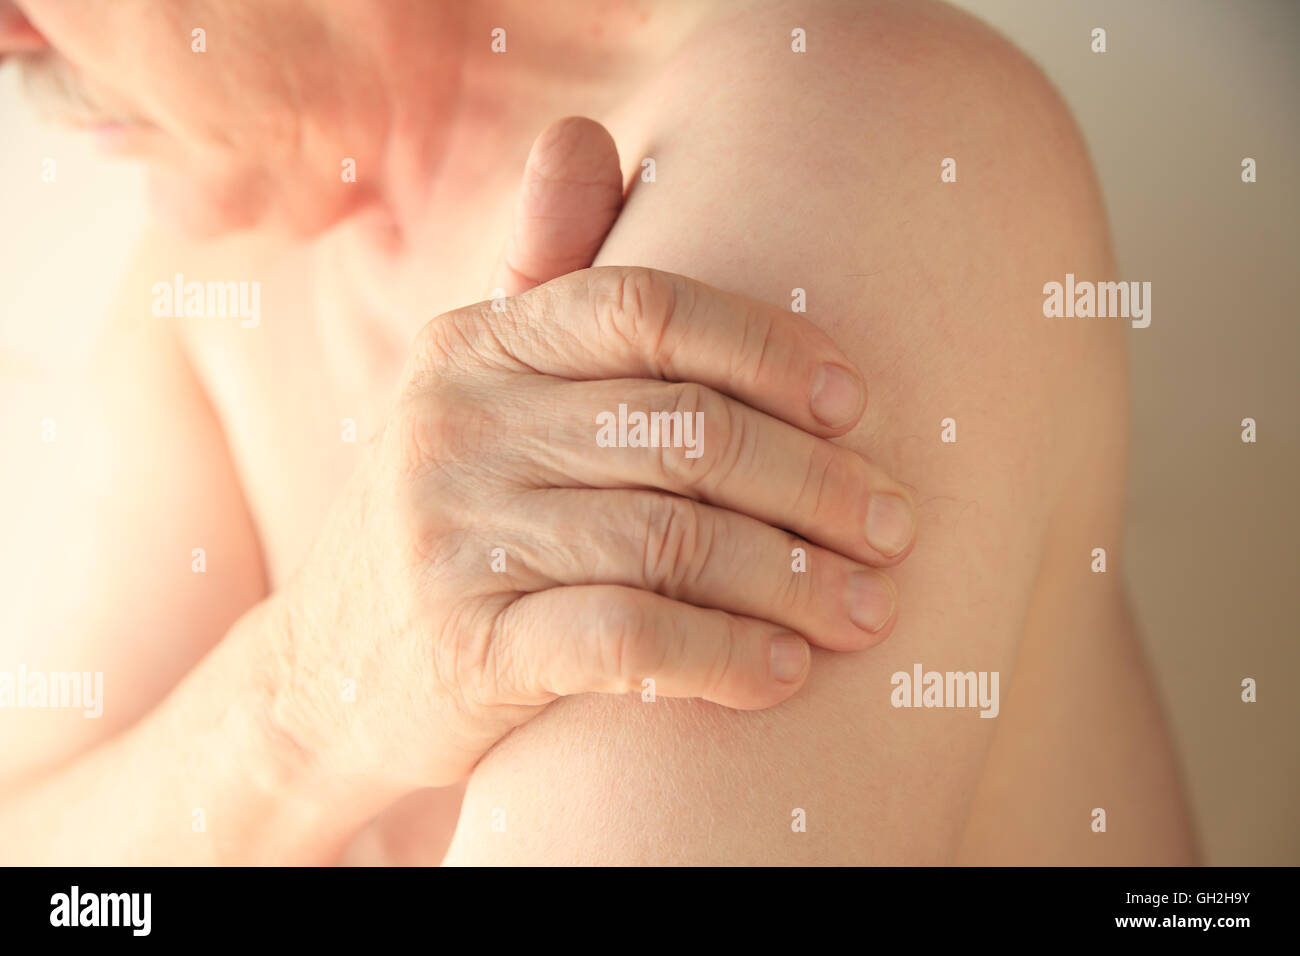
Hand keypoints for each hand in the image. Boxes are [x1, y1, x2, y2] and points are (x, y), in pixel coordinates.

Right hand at [275, 263, 916, 792]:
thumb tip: (584, 132)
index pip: (645, 310)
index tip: (857, 405)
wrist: (324, 670)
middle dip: (817, 485)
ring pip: (672, 539)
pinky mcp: (462, 650)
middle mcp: (457, 425)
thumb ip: (541, 270)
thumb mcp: (474, 382)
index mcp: (476, 343)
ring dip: (796, 581)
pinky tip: (787, 673)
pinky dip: (725, 657)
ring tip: (870, 610)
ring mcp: (452, 539)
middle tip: (896, 530)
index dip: (769, 348)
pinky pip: (626, 640)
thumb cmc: (450, 515)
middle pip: (685, 432)